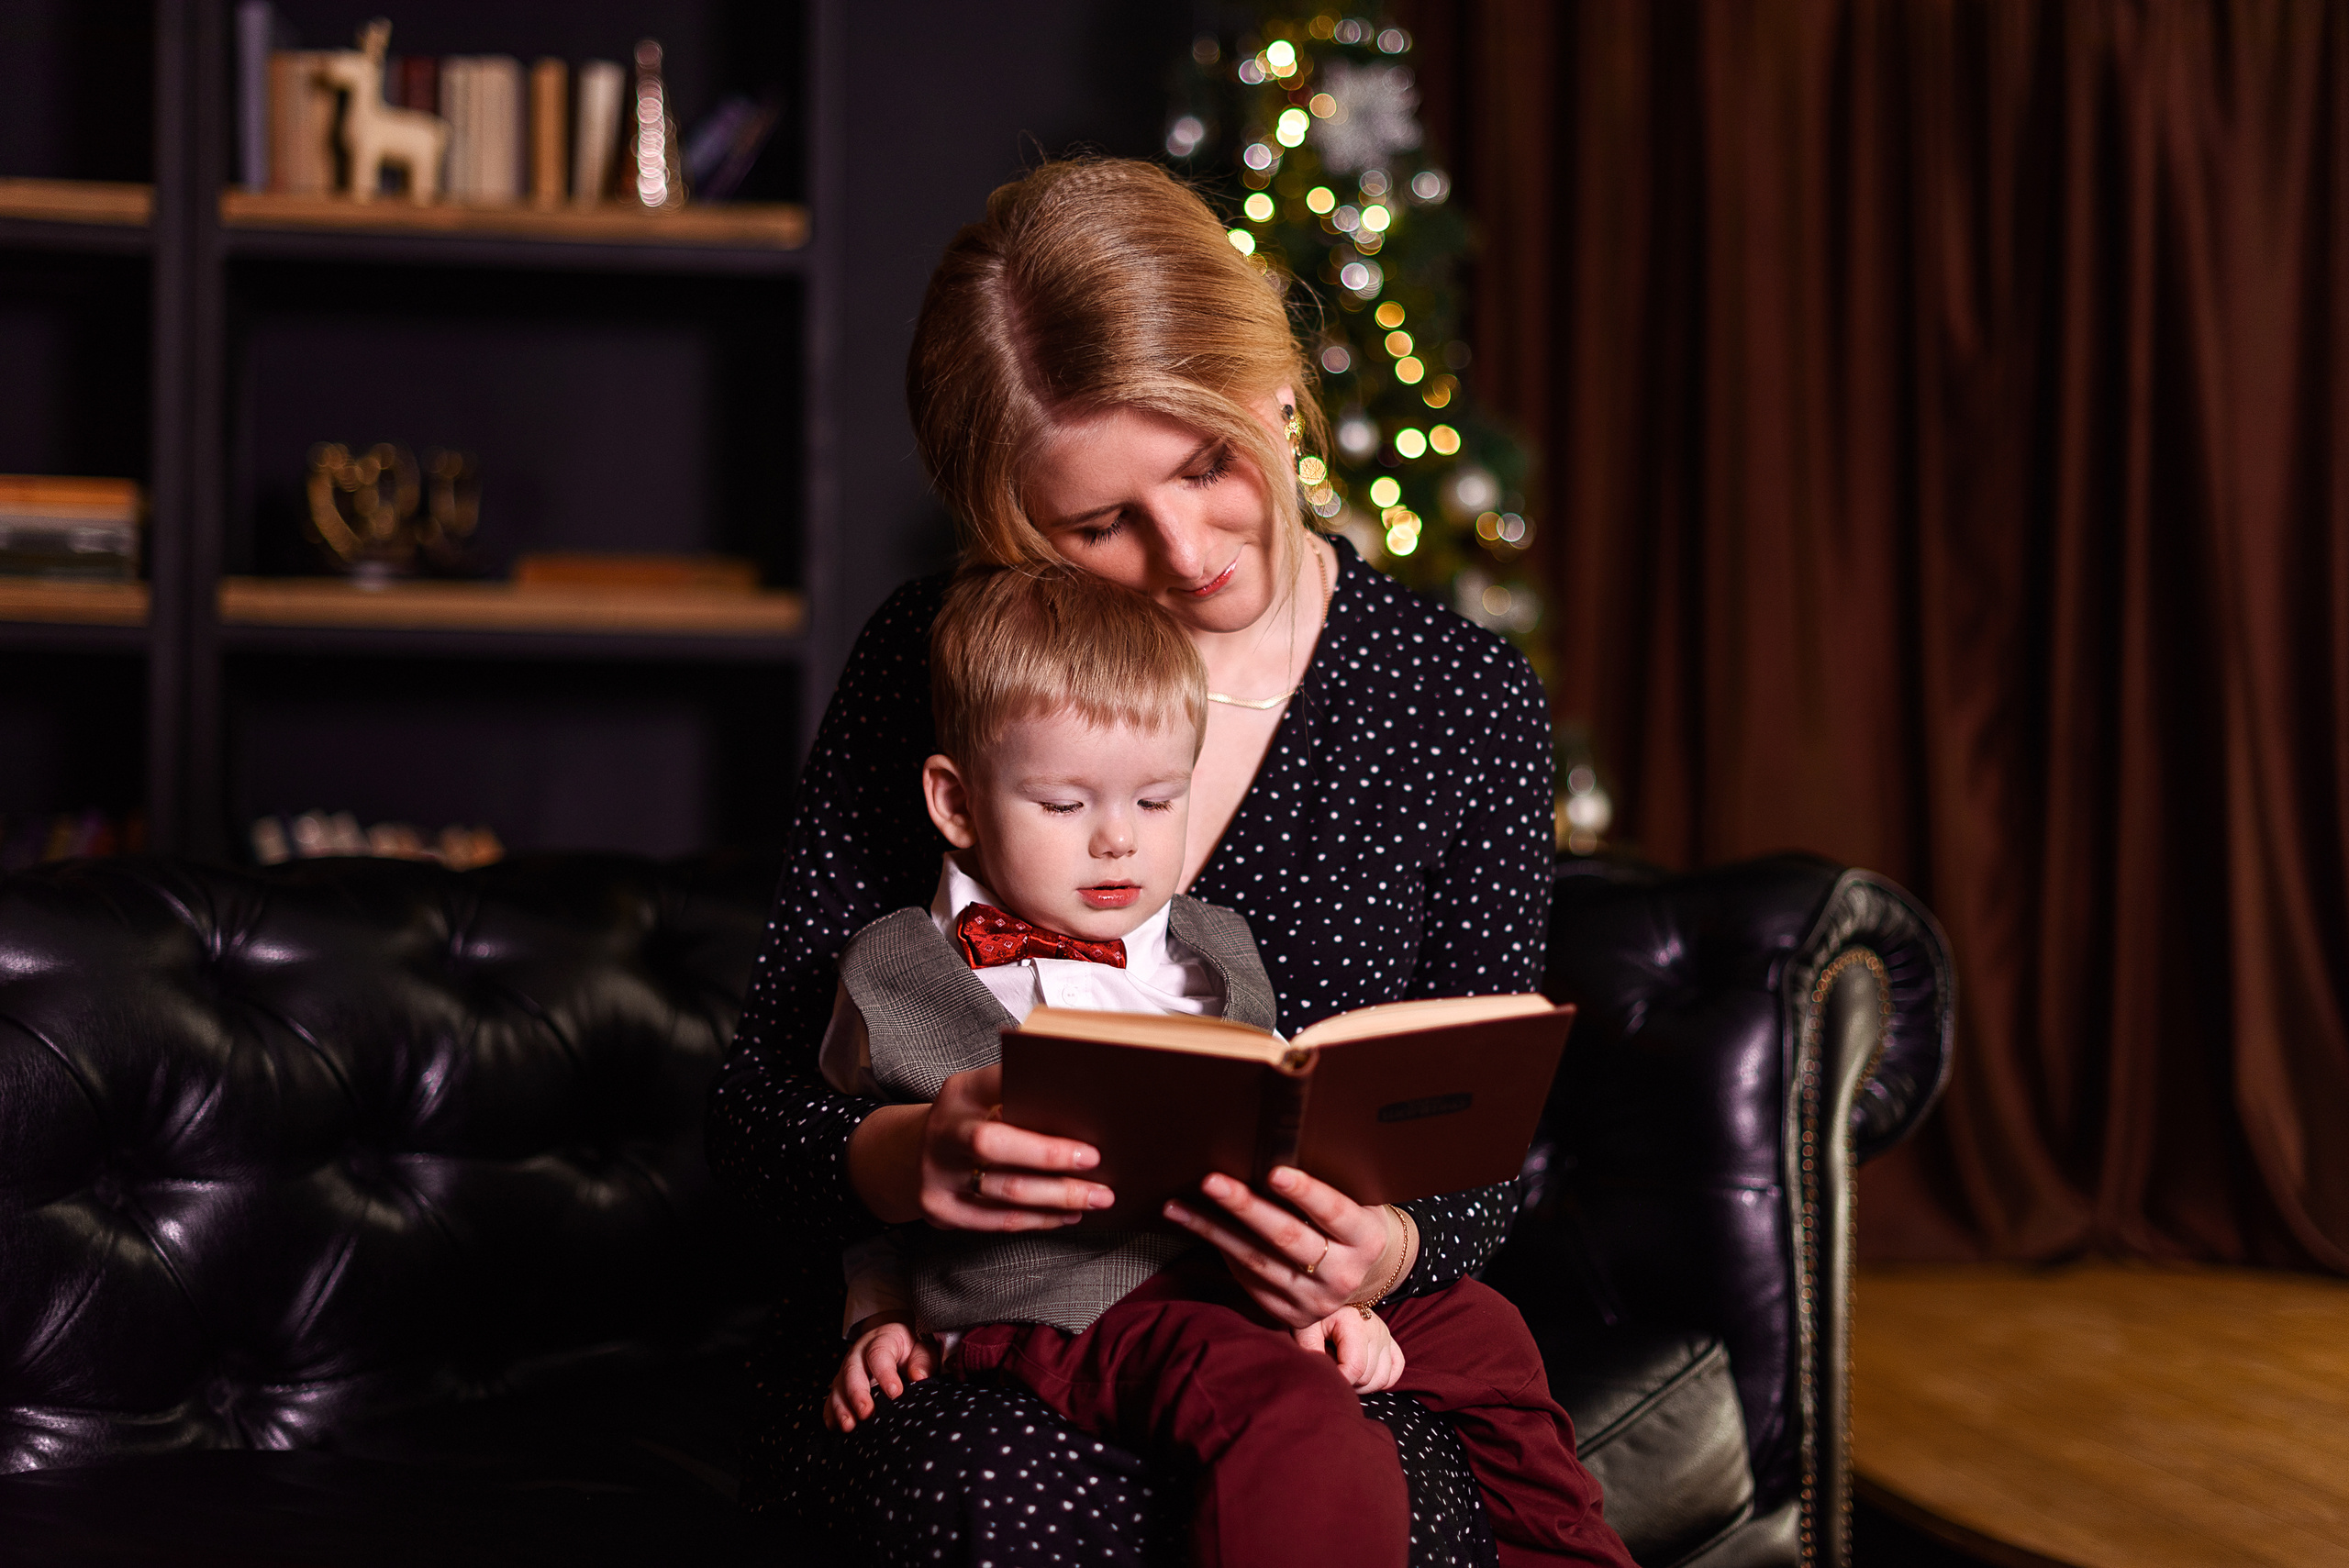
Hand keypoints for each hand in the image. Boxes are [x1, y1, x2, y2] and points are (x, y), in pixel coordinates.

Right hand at [824, 1315, 937, 1432]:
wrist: (895, 1340)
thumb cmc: (912, 1348)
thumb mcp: (923, 1347)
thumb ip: (922, 1361)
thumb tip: (919, 1377)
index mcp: (882, 1339)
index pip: (879, 1353)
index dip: (885, 1373)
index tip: (895, 1393)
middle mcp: (860, 1353)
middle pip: (852, 1370)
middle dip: (857, 1393)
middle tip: (866, 1413)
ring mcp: (848, 1369)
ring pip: (838, 1385)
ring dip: (841, 1406)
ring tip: (848, 1425)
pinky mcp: (841, 1384)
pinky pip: (831, 1398)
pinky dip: (831, 1412)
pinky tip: (835, 1427)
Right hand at [851, 1065, 1115, 1230]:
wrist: (912, 1157)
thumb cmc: (969, 1122)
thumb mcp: (980, 1097)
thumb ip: (1016, 1099)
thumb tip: (1084, 1114)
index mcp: (960, 1093)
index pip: (998, 1082)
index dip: (1034, 1089)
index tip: (1080, 1100)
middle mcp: (943, 1130)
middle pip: (994, 1144)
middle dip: (1049, 1154)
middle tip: (1094, 1159)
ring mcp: (937, 1173)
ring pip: (1006, 1190)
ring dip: (1059, 1196)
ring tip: (1098, 1197)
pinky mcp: (940, 1209)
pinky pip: (999, 1220)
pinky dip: (1040, 1218)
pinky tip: (1067, 1215)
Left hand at [1163, 1166, 1406, 1329]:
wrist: (1360, 1275)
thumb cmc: (1349, 1223)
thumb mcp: (1357, 1205)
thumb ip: (1328, 1192)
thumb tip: (1274, 1149)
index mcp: (1366, 1240)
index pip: (1334, 1211)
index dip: (1305, 1192)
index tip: (1273, 1171)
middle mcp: (1344, 1275)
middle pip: (1288, 1238)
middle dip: (1246, 1207)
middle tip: (1211, 1181)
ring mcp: (1315, 1300)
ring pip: (1257, 1261)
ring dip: (1214, 1231)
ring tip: (1179, 1207)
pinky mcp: (1289, 1315)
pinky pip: (1248, 1278)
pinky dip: (1221, 1250)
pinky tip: (1196, 1227)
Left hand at [1296, 1307, 1405, 1391]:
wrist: (1332, 1297)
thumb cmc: (1318, 1314)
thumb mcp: (1306, 1328)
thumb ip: (1310, 1349)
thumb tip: (1319, 1374)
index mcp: (1355, 1325)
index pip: (1354, 1368)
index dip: (1339, 1380)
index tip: (1325, 1377)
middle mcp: (1376, 1331)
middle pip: (1367, 1376)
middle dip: (1347, 1382)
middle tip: (1331, 1370)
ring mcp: (1386, 1337)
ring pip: (1382, 1378)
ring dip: (1363, 1385)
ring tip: (1345, 1372)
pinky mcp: (1391, 1342)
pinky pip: (1395, 1371)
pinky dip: (1381, 1380)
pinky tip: (1364, 1376)